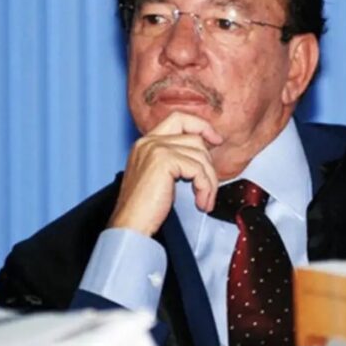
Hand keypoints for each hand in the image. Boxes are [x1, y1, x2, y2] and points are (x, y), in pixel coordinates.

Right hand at [108, 112, 223, 235]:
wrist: (130, 225)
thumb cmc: (144, 209)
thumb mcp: (159, 176)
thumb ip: (175, 160)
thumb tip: (202, 154)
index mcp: (146, 143)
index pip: (179, 119)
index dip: (201, 126)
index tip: (215, 139)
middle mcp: (149, 142)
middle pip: (195, 138)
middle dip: (208, 164)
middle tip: (208, 187)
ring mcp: (155, 149)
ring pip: (200, 155)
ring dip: (209, 181)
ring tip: (204, 199)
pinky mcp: (164, 161)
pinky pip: (198, 169)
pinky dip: (206, 187)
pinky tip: (201, 202)